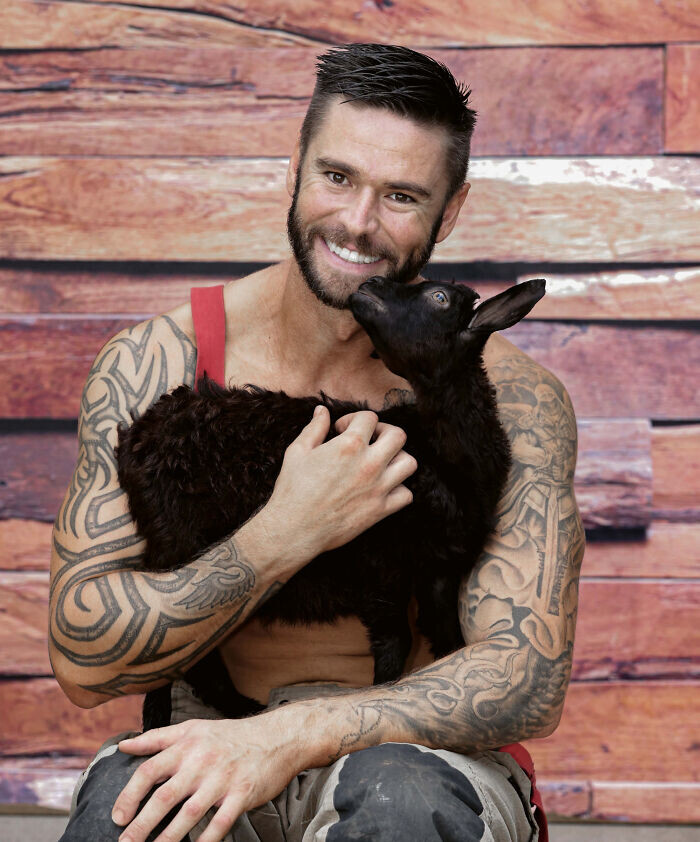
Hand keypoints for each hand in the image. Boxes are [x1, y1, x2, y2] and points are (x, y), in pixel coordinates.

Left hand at [112, 714, 300, 841]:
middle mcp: (202, 761)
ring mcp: (223, 779)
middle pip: (165, 797)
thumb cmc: (230, 735)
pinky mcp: (242, 794)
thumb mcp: (193, 728)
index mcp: (187, 744)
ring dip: (167, 838)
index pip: (150, 770)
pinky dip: (206, 841)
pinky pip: (220, 823)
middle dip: (141, 825)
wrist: (277, 737)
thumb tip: (124, 745)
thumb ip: (157, 738)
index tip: (118, 817)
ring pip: (189, 815)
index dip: (129, 795)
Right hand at [264, 406, 416, 561]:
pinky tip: (382, 487)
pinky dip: (399, 489)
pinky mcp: (380, 510)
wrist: (293, 529)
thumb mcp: (298, 451)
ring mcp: (378, 488)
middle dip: (384, 432)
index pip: (370, 418)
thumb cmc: (292, 489)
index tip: (342, 430)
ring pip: (409, 463)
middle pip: (398, 435)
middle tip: (369, 440)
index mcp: (349, 445)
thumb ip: (315, 428)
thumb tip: (322, 411)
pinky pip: (406, 495)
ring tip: (380, 462)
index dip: (354, 419)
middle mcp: (369, 464)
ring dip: (397, 458)